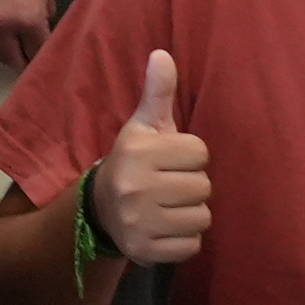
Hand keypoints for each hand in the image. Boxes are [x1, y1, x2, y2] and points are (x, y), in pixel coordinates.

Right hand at [94, 50, 211, 267]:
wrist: (101, 208)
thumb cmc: (135, 161)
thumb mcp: (144, 126)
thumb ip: (158, 92)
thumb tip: (162, 54)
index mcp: (138, 151)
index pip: (200, 152)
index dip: (190, 156)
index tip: (170, 160)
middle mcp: (136, 187)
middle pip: (203, 186)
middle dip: (191, 185)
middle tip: (169, 185)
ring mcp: (139, 222)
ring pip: (201, 217)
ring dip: (191, 213)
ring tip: (169, 206)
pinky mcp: (145, 250)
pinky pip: (192, 246)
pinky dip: (184, 240)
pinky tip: (166, 228)